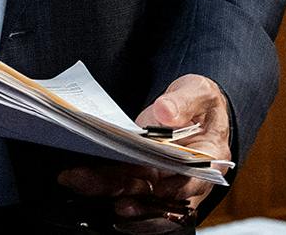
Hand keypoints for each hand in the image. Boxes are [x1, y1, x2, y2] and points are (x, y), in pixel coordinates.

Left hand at [57, 74, 231, 231]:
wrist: (194, 109)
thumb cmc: (200, 104)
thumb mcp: (199, 93)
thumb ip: (184, 101)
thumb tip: (166, 111)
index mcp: (207, 161)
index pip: (193, 181)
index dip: (175, 188)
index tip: (155, 187)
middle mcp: (182, 178)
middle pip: (155, 193)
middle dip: (125, 191)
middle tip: (95, 183)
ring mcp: (160, 180)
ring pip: (134, 192)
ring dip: (107, 189)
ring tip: (79, 180)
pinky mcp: (142, 176)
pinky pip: (123, 184)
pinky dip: (104, 183)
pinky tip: (82, 179)